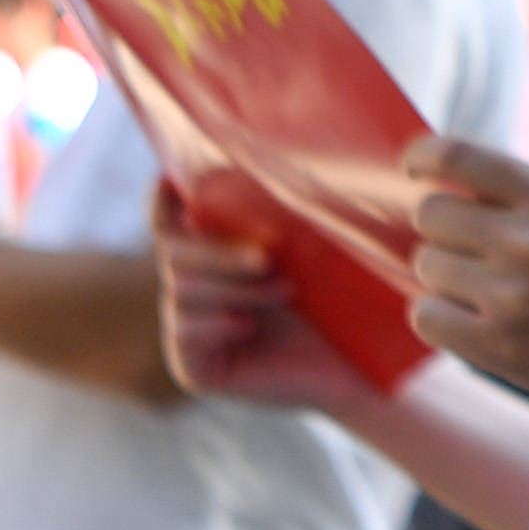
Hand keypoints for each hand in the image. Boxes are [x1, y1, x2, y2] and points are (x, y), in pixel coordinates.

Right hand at [153, 179, 384, 415]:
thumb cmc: (348, 304)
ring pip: (181, 290)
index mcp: (217, 259)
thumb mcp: (313, 252)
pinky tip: (249, 325)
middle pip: (172, 253)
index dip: (162, 204)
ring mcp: (191, 333)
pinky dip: (216, 321)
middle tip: (268, 257)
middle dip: (218, 251)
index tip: (168, 183)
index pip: (169, 224)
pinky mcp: (195, 369)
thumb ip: (276, 218)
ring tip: (285, 292)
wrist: (365, 368)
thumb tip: (258, 160)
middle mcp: (197, 292)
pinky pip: (184, 330)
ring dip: (234, 287)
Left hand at [401, 134, 528, 412]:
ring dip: (446, 277)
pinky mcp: (502, 350)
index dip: (422, 158)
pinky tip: (478, 321)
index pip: (456, 156)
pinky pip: (426, 317)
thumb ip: (523, 198)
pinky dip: (442, 317)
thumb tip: (435, 183)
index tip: (416, 169)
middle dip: (445, 230)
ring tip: (491, 291)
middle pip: (430, 215)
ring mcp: (515, 299)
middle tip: (476, 250)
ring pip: (425, 266)